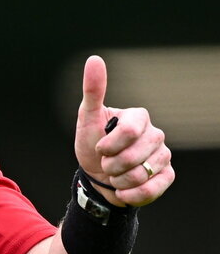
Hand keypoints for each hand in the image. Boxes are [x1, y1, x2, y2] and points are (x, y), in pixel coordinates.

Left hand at [74, 55, 173, 206]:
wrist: (97, 177)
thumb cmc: (92, 144)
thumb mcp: (87, 118)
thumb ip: (93, 90)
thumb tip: (94, 59)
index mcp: (139, 117)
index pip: (129, 131)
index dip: (108, 146)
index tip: (99, 148)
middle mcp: (156, 134)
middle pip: (133, 157)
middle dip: (110, 166)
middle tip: (105, 163)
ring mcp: (163, 155)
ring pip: (140, 175)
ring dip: (118, 180)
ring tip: (114, 175)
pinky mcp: (166, 175)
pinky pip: (151, 189)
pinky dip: (131, 194)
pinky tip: (122, 190)